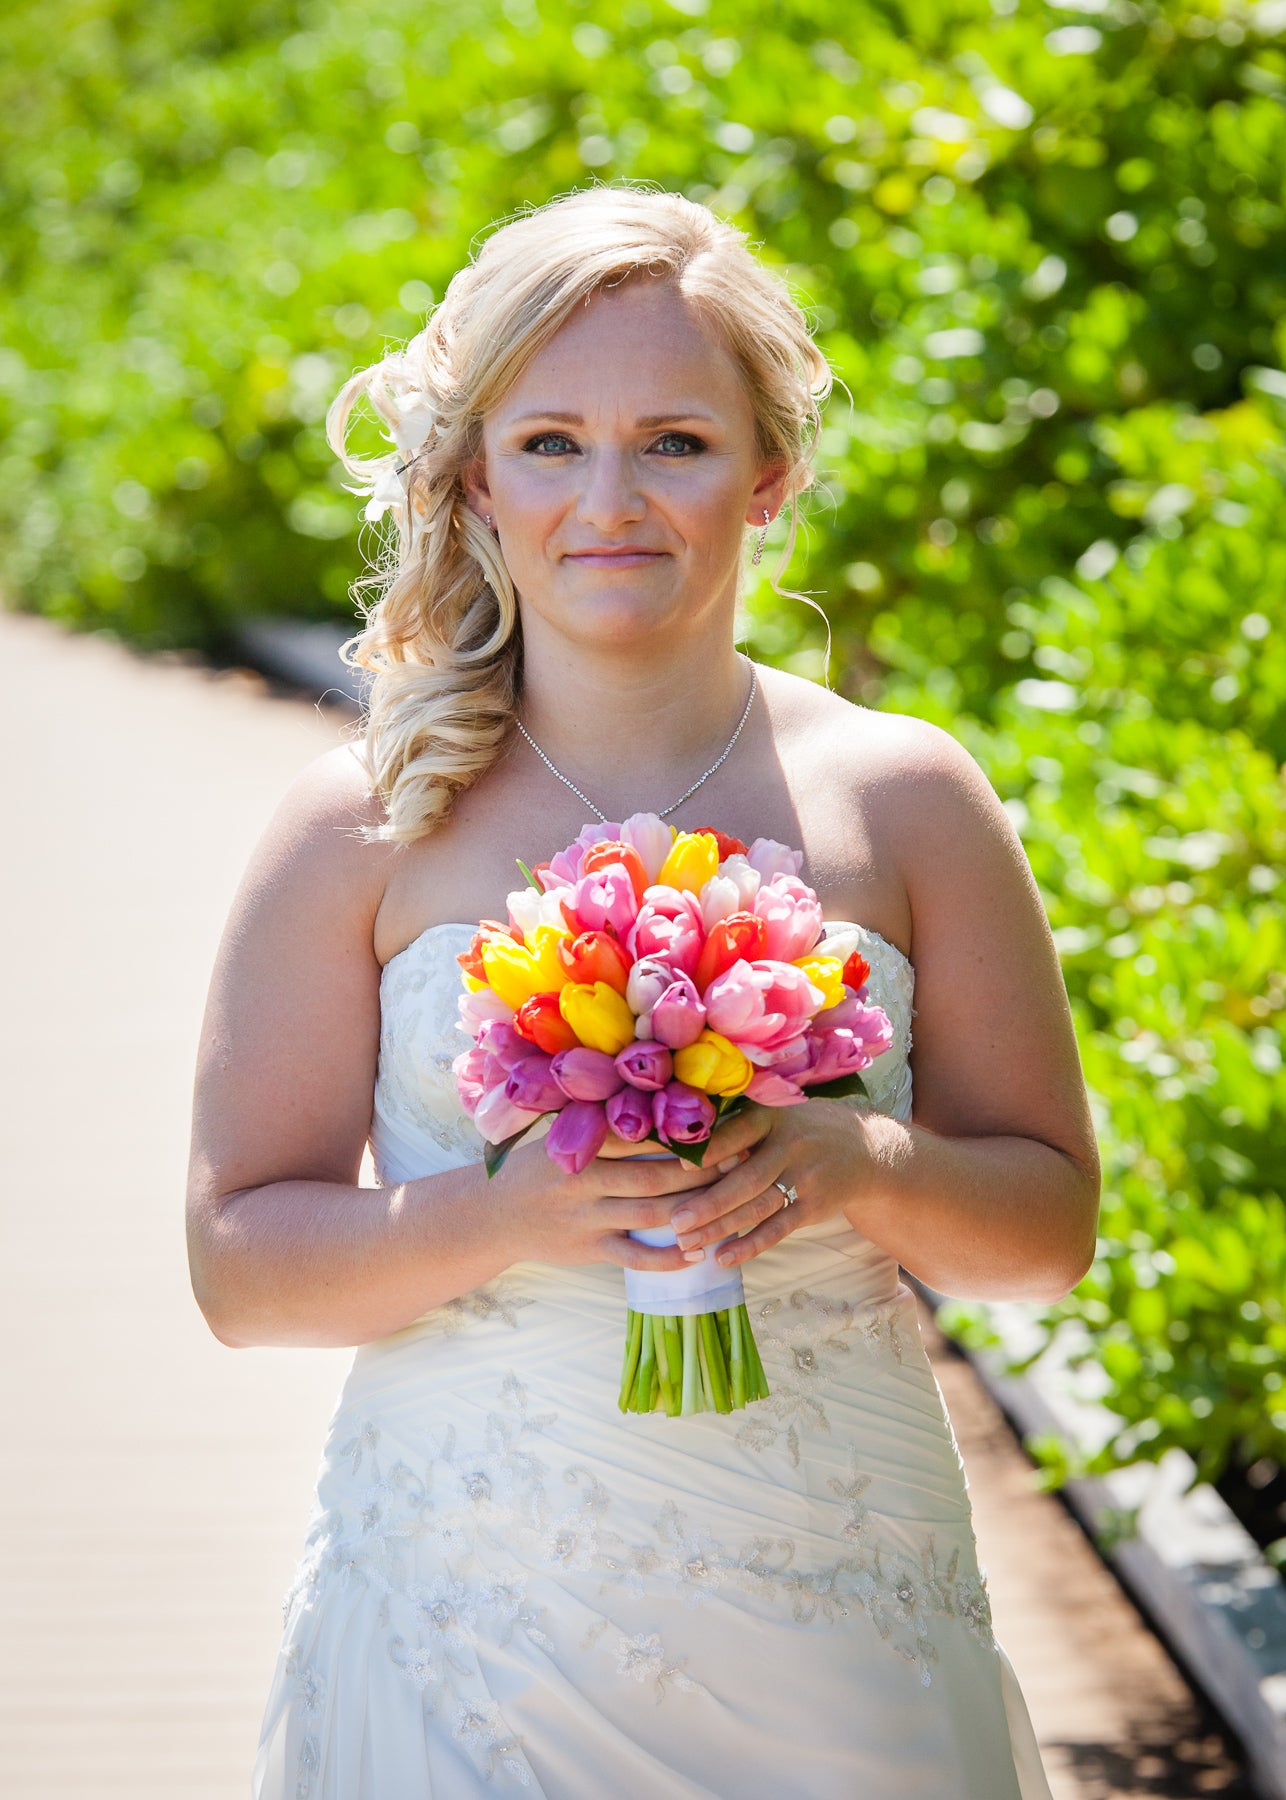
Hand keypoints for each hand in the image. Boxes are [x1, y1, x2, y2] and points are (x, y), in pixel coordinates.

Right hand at [487, 1128, 740, 1273]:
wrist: (493, 1215)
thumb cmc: (537, 1169)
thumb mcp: (562, 1136)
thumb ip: (604, 1124)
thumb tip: (662, 1101)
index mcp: (583, 1143)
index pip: (643, 1133)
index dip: (685, 1132)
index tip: (724, 1126)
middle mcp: (586, 1178)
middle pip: (656, 1175)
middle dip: (702, 1172)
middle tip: (741, 1163)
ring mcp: (588, 1216)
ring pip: (652, 1213)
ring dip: (694, 1211)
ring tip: (731, 1204)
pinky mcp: (590, 1249)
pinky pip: (636, 1256)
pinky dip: (668, 1257)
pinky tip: (697, 1253)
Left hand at [665, 1099, 870, 1269]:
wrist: (864, 1149)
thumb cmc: (800, 1130)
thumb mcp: (776, 1116)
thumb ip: (738, 1128)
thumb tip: (681, 1147)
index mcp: (772, 1117)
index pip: (738, 1133)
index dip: (711, 1150)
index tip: (680, 1167)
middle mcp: (790, 1146)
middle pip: (745, 1179)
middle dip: (708, 1203)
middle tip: (675, 1221)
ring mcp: (805, 1178)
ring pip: (757, 1208)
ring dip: (721, 1228)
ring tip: (688, 1242)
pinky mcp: (814, 1206)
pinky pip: (778, 1229)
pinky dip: (750, 1245)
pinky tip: (724, 1257)